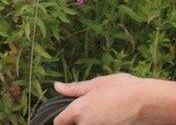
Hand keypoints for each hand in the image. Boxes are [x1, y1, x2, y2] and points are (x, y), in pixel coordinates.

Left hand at [54, 74, 175, 123]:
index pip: (60, 122)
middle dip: (77, 120)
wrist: (147, 102)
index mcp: (77, 111)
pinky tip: (110, 116)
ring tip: (102, 110)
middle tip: (90, 108)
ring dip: (90, 121)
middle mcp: (85, 124)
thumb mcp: (96, 84)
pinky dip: (102, 123)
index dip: (62, 118)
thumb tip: (57, 87)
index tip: (67, 113)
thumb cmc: (121, 88)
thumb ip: (74, 89)